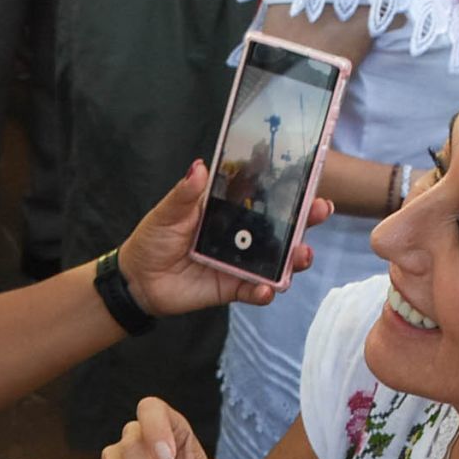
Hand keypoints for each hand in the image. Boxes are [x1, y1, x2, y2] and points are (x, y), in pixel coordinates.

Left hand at [118, 159, 333, 314]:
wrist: (137, 280)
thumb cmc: (152, 239)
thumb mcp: (168, 212)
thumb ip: (186, 193)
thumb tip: (200, 167)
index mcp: (229, 210)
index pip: (265, 196)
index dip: (290, 190)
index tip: (311, 180)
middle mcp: (241, 235)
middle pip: (282, 227)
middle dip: (307, 220)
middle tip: (321, 211)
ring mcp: (240, 263)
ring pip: (277, 260)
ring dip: (294, 258)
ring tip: (302, 255)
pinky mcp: (233, 288)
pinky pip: (255, 291)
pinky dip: (264, 291)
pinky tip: (268, 289)